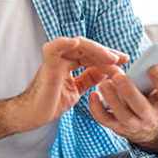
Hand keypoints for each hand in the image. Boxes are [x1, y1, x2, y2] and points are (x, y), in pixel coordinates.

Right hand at [0, 37, 127, 153]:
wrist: (33, 115)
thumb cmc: (50, 102)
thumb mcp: (77, 89)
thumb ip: (89, 78)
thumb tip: (106, 70)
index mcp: (68, 62)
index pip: (91, 54)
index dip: (108, 56)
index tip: (124, 61)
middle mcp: (62, 57)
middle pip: (87, 47)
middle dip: (106, 52)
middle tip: (121, 59)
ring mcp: (54, 59)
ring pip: (77, 45)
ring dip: (96, 50)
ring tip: (111, 58)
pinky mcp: (47, 65)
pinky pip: (54, 48)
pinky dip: (64, 43)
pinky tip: (76, 43)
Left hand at [88, 66, 157, 154]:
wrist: (146, 125)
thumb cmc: (152, 96)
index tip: (154, 68)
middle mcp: (150, 116)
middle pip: (142, 107)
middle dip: (130, 91)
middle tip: (119, 77)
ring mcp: (133, 123)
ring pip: (123, 115)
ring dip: (112, 100)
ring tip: (104, 84)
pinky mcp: (117, 126)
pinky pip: (105, 120)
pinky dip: (97, 109)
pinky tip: (92, 95)